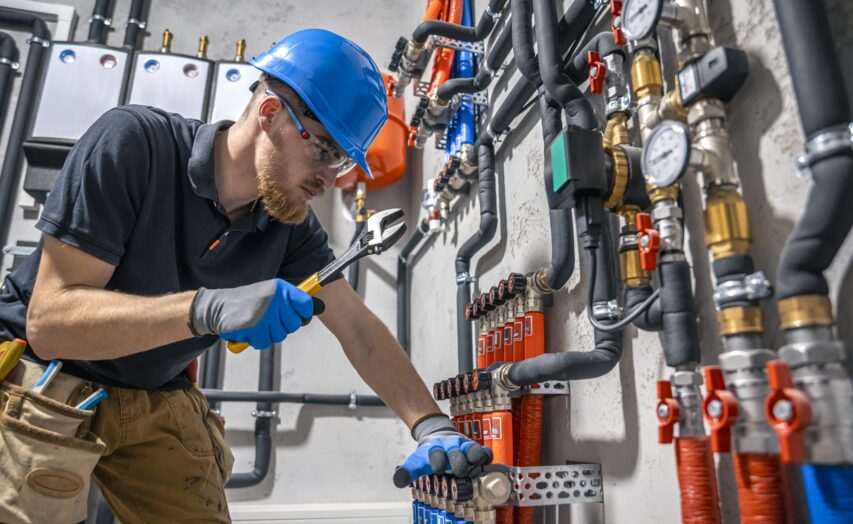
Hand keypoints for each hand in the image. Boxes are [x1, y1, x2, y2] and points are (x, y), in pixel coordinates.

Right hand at [191, 278, 322, 348]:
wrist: (218, 306)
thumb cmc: (248, 302)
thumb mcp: (270, 294)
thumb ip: (292, 302)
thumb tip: (319, 308)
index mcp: (281, 288)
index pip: (306, 304)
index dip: (302, 313)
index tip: (293, 315)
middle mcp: (275, 298)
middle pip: (294, 324)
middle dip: (282, 326)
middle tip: (268, 319)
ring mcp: (265, 313)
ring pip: (280, 335)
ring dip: (269, 333)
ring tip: (257, 323)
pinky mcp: (254, 327)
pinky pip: (265, 342)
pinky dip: (257, 339)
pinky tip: (250, 329)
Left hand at [393, 414, 490, 487]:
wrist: (438, 434)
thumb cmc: (429, 454)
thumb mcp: (417, 460)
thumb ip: (408, 470)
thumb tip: (398, 480)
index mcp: (435, 450)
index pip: (436, 455)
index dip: (437, 461)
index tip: (436, 469)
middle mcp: (450, 447)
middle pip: (457, 454)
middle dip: (458, 463)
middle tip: (457, 471)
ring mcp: (464, 448)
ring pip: (473, 450)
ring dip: (474, 457)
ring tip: (473, 464)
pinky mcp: (475, 450)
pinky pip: (484, 451)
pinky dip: (486, 456)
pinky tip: (484, 462)